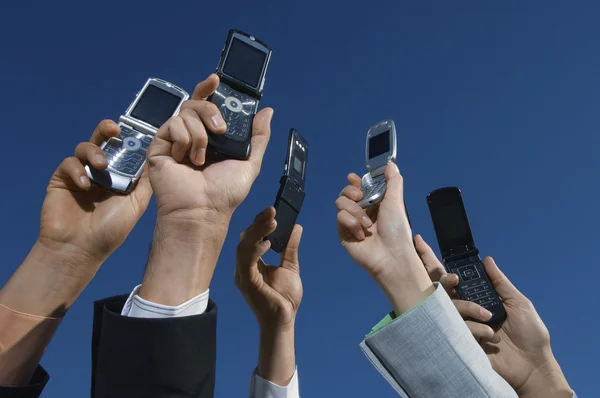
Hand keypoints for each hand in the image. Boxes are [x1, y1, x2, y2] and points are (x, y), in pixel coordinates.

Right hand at [40, 119, 151, 263]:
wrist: (80, 250)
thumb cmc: (110, 231)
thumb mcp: (136, 204)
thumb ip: (144, 182)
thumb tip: (156, 159)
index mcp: (118, 177)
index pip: (123, 150)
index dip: (128, 139)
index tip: (134, 131)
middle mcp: (100, 173)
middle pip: (102, 141)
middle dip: (107, 130)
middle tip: (114, 128)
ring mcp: (80, 175)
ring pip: (84, 148)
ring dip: (94, 151)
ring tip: (102, 166)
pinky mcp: (61, 180)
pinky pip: (69, 164)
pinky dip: (78, 170)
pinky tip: (85, 185)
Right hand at [147, 74, 272, 221]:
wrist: (203, 210)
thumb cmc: (225, 193)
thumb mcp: (250, 162)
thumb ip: (258, 136)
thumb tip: (267, 111)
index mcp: (211, 137)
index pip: (207, 105)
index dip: (209, 89)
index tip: (216, 80)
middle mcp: (192, 136)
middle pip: (196, 103)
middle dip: (211, 111)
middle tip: (220, 131)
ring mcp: (175, 140)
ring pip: (185, 113)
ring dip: (200, 135)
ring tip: (202, 159)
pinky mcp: (160, 146)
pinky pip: (173, 125)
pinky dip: (185, 140)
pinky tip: (187, 160)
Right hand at [235, 207, 302, 329]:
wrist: (284, 320)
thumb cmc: (284, 298)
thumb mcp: (290, 266)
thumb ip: (290, 247)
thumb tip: (296, 227)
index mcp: (252, 263)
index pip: (252, 237)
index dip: (261, 223)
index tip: (273, 210)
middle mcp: (244, 267)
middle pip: (246, 238)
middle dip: (258, 223)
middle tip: (272, 210)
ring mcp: (243, 274)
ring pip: (244, 246)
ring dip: (257, 232)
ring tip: (272, 221)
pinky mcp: (246, 282)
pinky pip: (246, 262)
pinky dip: (255, 250)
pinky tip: (267, 243)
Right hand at [335, 163, 433, 313]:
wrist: (391, 255)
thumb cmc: (397, 230)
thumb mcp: (396, 201)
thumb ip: (392, 181)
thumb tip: (391, 164)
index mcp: (373, 203)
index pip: (358, 187)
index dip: (355, 181)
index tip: (354, 178)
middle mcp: (361, 212)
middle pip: (345, 192)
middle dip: (351, 192)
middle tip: (360, 197)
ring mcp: (351, 222)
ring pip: (340, 203)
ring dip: (355, 211)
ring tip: (367, 224)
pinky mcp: (344, 233)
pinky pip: (340, 218)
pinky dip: (352, 223)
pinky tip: (362, 234)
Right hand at [417, 235, 570, 396]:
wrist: (532, 365)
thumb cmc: (530, 335)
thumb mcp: (518, 303)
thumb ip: (500, 282)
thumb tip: (487, 260)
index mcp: (478, 300)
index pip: (456, 281)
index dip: (442, 267)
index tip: (430, 252)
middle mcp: (466, 311)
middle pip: (443, 291)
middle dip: (443, 281)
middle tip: (453, 280)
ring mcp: (462, 326)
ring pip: (448, 307)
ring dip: (469, 309)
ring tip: (490, 319)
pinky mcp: (461, 341)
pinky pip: (456, 328)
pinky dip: (475, 329)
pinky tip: (490, 337)